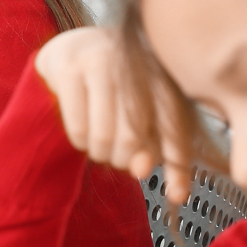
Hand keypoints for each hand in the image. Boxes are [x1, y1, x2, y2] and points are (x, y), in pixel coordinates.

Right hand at [35, 27, 190, 189]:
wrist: (69, 50)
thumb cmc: (111, 89)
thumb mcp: (138, 113)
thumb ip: (150, 144)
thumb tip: (143, 170)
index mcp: (161, 71)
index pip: (174, 125)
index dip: (177, 163)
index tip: (176, 196)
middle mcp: (134, 61)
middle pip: (135, 135)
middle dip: (124, 159)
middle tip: (117, 160)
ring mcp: (99, 60)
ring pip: (103, 136)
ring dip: (100, 154)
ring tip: (99, 146)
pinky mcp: (68, 68)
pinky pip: (77, 128)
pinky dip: (80, 142)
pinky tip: (82, 133)